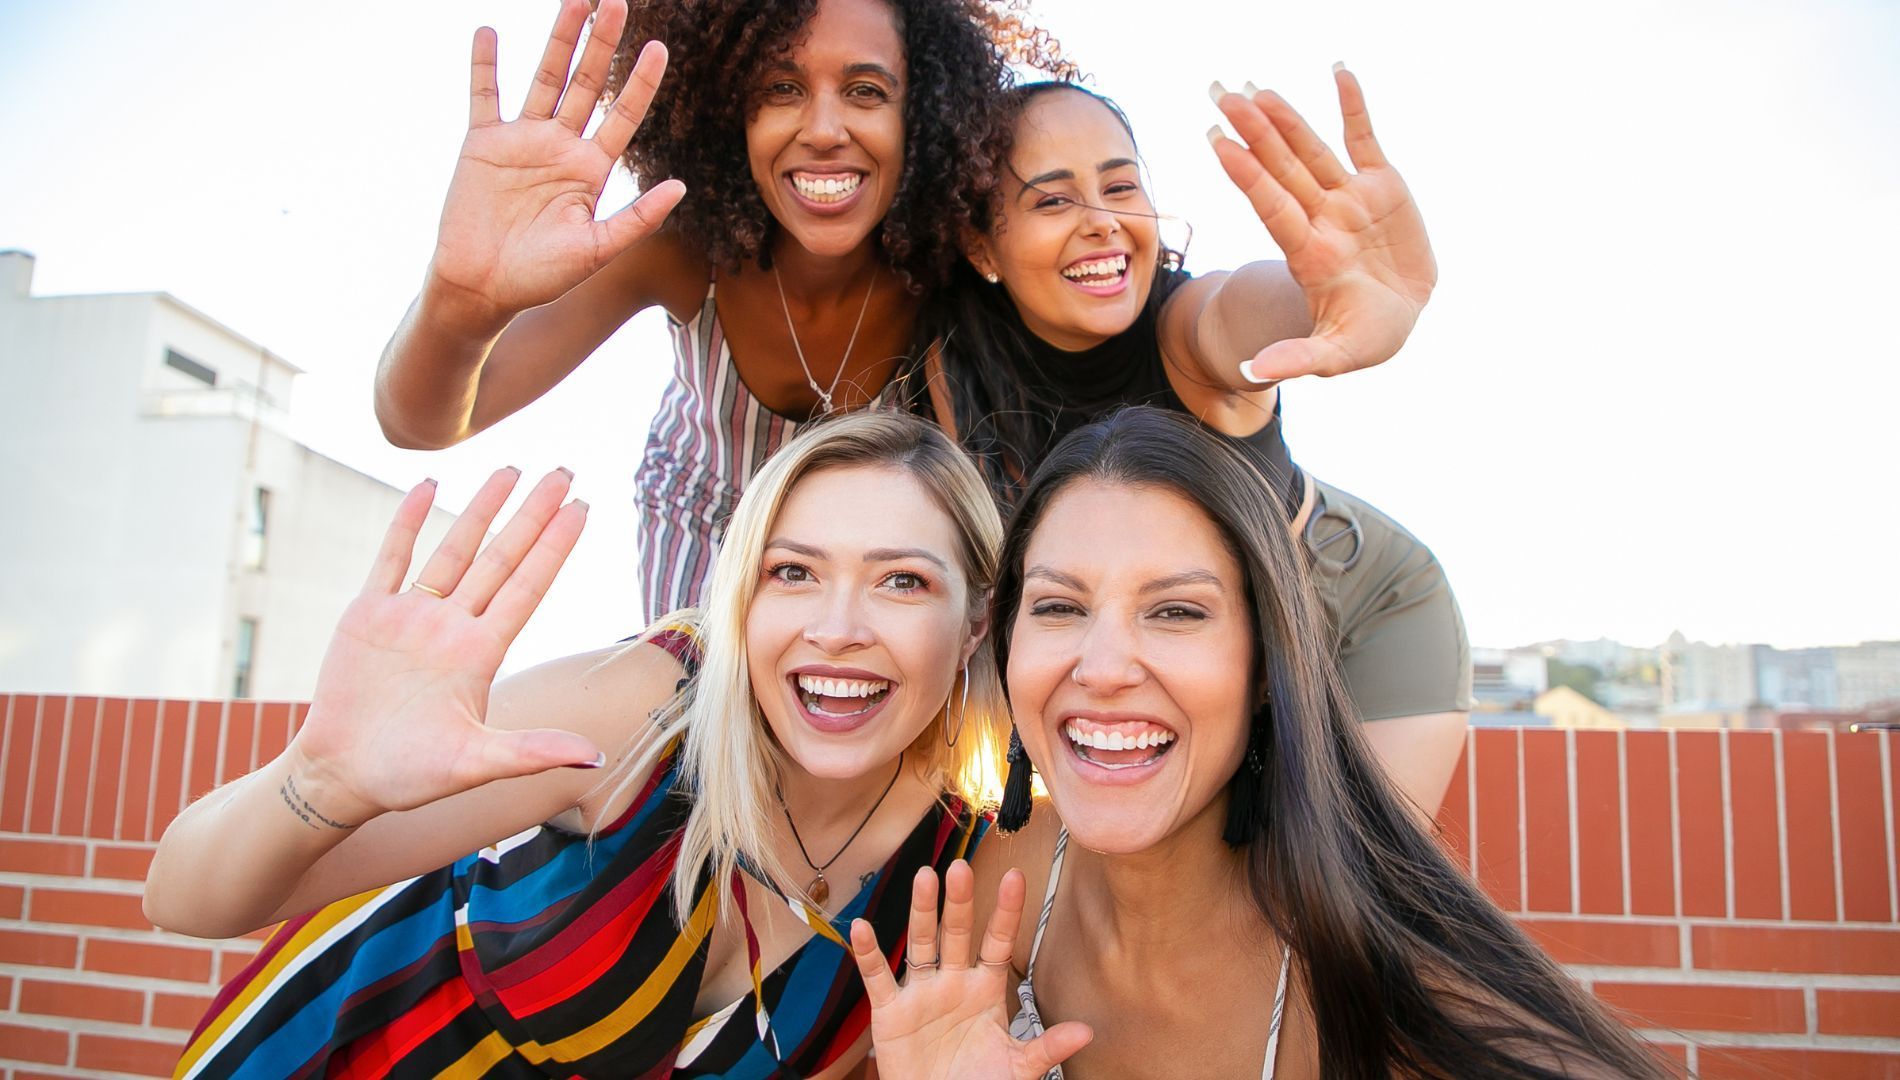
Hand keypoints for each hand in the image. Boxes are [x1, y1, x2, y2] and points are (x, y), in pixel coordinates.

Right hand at [288, 468, 596, 823]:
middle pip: (502, 557)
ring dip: (481, 509)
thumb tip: (597, 757)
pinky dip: (407, 521)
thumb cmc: (409, 777)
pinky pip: (391, 557)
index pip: (528, 586)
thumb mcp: (475, 764)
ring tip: (510, 469)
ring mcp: (412, 617)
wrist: (341, 776)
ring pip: (454, 549)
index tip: (583, 508)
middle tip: (564, 471)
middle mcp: (453, 627)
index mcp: (481, 654)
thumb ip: (531, 752)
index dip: (555, 546)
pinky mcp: (368, 615)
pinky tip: (428, 486)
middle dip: (533, 514)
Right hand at [427, 0, 686, 327]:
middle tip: (618, 3)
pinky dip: (484, 65)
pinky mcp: (482, 143)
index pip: (623, 115)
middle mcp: (560, 146)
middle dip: (603, 44)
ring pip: (544, 78)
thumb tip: (681, 185)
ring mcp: (521, 140)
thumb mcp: (596, 249)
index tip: (660, 48)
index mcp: (590, 169)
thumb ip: (637, 217)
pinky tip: (488, 31)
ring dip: (559, 40)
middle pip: (587, 84)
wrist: (482, 289)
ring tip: (576, 1)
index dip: (641, 82)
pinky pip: (483, 95)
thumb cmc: (541, 277)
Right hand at [851, 861, 1091, 1079]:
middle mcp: (954, 982)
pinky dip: (868, 954)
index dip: (1007, 911)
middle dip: (960, 902)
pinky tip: (862, 928)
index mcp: (985, 989)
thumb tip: (1088, 1032)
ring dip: (921, 912)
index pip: (998, 942)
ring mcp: (922, 993)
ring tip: (924, 878)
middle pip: (957, 933)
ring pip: (922, 943)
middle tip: (961, 867)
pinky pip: (877, 978)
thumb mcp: (1016, 1067)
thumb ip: (1046, 1046)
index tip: (1016, 876)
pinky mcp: (890, 1012)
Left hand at [1208, 67, 1435, 383]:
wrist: (1402, 316)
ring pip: (1312, 151)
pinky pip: (1364, 139)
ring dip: (1286, 119)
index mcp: (1309, 254)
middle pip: (1282, 170)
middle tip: (1221, 96)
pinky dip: (1353, 106)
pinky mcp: (1381, 185)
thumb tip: (1250, 373)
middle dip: (1254, 134)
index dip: (1247, 176)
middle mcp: (1321, 219)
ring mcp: (1349, 199)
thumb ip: (1297, 358)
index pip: (1271, 207)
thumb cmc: (1366, 336)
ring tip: (1256, 89)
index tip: (1217, 143)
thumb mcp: (1336, 354)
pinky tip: (1338, 71)